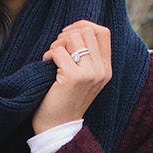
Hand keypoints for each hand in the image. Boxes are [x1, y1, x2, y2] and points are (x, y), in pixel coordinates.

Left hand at [32, 21, 112, 135]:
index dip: (83, 25)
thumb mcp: (84, 77)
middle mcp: (101, 70)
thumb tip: (74, 30)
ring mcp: (89, 74)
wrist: (58, 127)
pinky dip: (49, 55)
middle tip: (57, 49)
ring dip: (57, 44)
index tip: (68, 34)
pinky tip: (47, 65)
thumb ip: (86, 56)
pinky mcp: (73, 77)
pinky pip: (59, 51)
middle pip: (87, 31)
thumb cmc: (66, 100)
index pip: (103, 32)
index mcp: (106, 69)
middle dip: (67, 35)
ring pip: (73, 38)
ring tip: (52, 58)